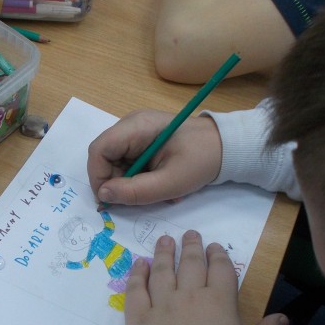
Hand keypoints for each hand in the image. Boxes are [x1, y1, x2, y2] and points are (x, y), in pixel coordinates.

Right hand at [88, 110, 222, 206]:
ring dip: (129, 182)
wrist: (226, 147)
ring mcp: (136, 131)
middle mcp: (131, 124)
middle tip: (136, 199)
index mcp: (136, 126)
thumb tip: (103, 196)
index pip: (99, 150)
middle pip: (105, 156)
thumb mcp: (170, 183)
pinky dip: (138, 177)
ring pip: (115, 162)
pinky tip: (158, 183)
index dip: (98, 177)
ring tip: (155, 192)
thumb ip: (135, 192)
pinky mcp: (143, 140)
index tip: (109, 200)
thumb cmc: (201, 160)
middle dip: (115, 182)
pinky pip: (128, 161)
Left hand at [124, 231, 286, 324]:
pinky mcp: (137, 323)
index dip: (218, 256)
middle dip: (192, 247)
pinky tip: (139, 264)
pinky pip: (135, 291)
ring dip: (164, 253)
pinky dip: (137, 275)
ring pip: (162, 272)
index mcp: (220, 303)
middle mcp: (189, 297)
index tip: (214, 247)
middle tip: (189, 234)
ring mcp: (161, 308)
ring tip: (165, 240)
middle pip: (190, 265)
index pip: (220, 270)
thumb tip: (282, 317)